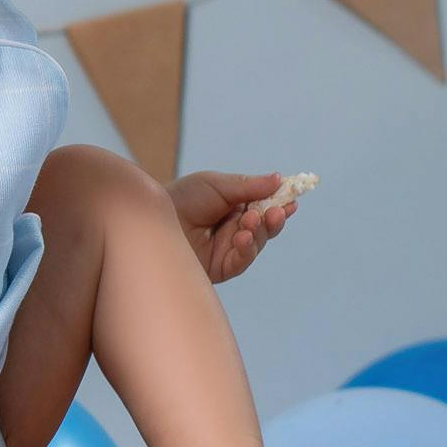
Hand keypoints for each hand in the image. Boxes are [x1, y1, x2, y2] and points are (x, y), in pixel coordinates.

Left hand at [171, 170, 297, 284]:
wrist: (153, 219)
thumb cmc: (181, 197)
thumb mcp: (216, 185)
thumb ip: (248, 186)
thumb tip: (279, 179)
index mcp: (235, 207)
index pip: (265, 207)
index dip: (280, 204)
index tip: (292, 200)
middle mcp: (235, 229)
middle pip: (266, 228)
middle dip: (274, 220)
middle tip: (276, 212)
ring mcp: (228, 249)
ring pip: (257, 244)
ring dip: (259, 232)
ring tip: (251, 220)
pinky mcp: (220, 267)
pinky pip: (241, 261)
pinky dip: (246, 249)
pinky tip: (242, 237)